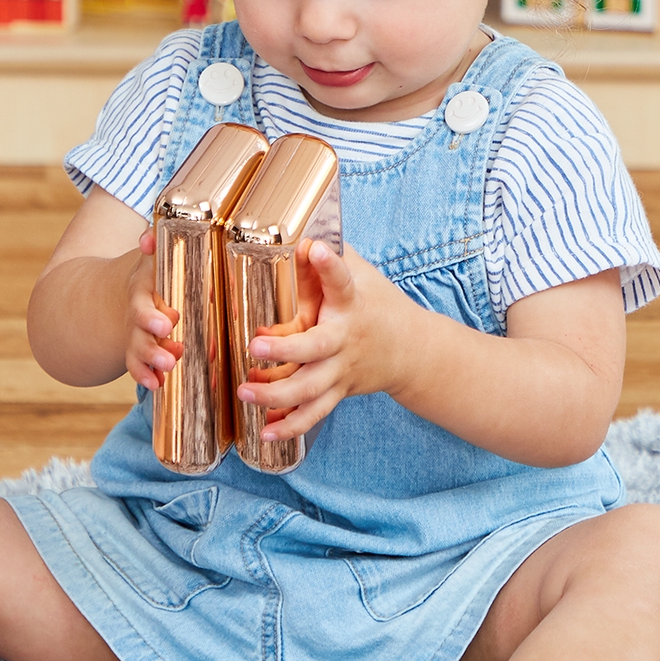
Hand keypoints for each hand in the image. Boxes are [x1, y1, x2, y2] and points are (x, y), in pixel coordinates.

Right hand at [123, 228, 182, 391]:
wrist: (130, 288)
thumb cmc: (154, 269)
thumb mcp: (154, 254)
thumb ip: (153, 243)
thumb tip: (147, 239)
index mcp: (142, 290)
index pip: (142, 303)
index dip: (151, 316)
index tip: (169, 323)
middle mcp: (137, 314)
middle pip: (140, 333)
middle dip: (153, 346)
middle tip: (171, 357)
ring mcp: (136, 334)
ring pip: (138, 351)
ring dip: (151, 361)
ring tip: (168, 368)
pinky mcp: (140, 349)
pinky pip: (138, 365)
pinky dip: (146, 375)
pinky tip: (157, 384)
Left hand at [236, 241, 412, 442]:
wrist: (414, 351)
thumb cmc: (377, 304)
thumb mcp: (362, 275)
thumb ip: (332, 254)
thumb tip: (297, 228)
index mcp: (352, 303)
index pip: (342, 280)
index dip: (330, 265)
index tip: (314, 250)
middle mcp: (346, 339)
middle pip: (316, 349)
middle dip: (286, 349)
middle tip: (255, 344)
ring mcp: (342, 370)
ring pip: (310, 389)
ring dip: (276, 395)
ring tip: (245, 393)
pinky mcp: (339, 391)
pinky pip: (315, 413)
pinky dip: (291, 426)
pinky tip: (266, 432)